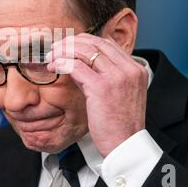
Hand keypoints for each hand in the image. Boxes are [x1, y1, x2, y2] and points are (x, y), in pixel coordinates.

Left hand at [47, 34, 147, 156]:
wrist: (125, 145)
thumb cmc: (119, 124)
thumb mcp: (120, 93)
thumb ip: (107, 76)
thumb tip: (81, 63)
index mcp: (135, 69)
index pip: (107, 43)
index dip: (84, 41)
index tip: (69, 46)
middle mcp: (128, 69)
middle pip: (95, 43)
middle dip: (71, 43)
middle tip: (56, 49)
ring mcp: (116, 77)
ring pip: (84, 51)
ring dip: (64, 51)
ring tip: (52, 57)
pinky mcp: (101, 87)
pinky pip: (76, 66)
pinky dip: (62, 63)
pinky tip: (54, 67)